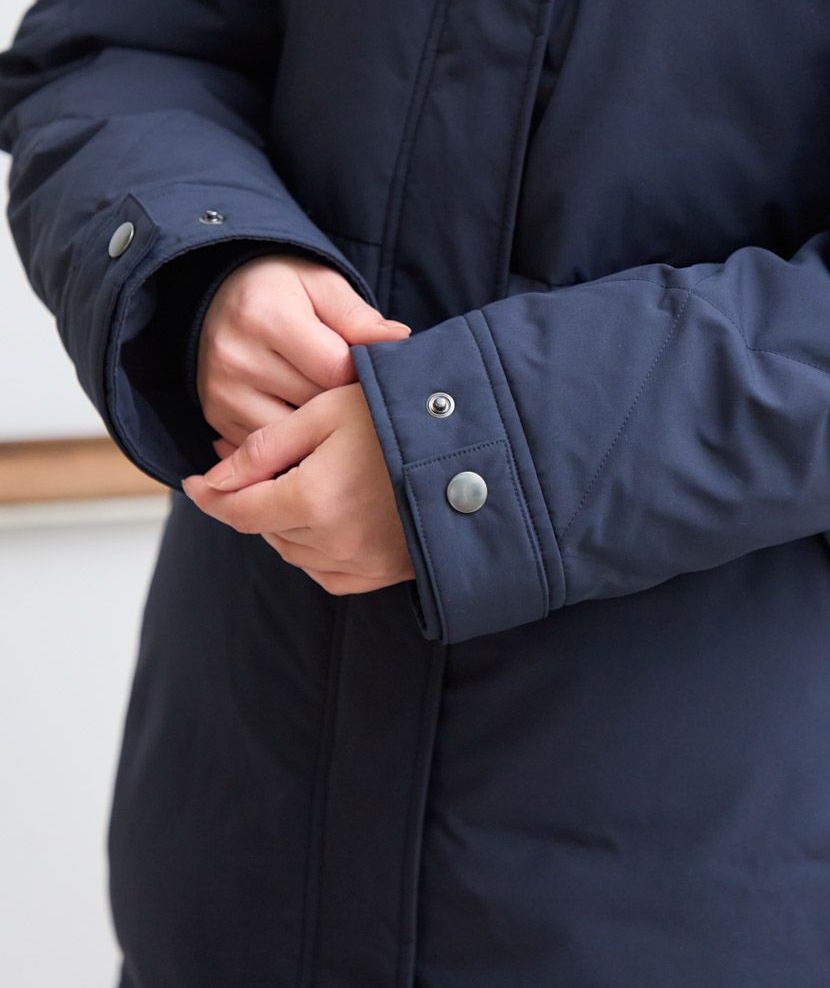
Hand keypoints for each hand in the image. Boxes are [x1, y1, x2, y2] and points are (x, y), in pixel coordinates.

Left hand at [181, 382, 414, 595]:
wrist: (476, 444)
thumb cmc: (402, 416)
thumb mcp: (326, 413)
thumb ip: (265, 447)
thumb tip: (213, 479)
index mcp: (315, 499)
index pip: (239, 510)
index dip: (210, 496)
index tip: (194, 481)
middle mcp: (335, 541)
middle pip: (265, 530)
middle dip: (250, 500)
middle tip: (249, 465)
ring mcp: (364, 563)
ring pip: (294, 552)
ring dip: (282, 524)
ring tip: (295, 484)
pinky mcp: (386, 574)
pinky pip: (328, 572)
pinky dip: (314, 549)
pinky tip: (325, 519)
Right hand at [197, 254, 410, 446]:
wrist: (219, 296)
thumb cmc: (282, 289)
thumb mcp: (322, 285)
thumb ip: (358, 316)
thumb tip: (399, 340)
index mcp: (265, 315)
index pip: (335, 369)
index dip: (360, 373)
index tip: (368, 369)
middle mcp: (236, 356)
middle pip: (315, 404)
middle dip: (341, 401)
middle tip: (355, 391)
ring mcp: (222, 391)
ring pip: (293, 434)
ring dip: (318, 426)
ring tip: (331, 405)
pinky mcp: (215, 417)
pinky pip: (268, 447)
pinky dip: (292, 440)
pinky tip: (304, 423)